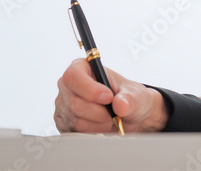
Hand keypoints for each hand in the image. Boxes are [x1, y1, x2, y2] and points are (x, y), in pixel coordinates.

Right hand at [54, 58, 168, 132]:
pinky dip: (91, 132)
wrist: (129, 116)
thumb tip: (120, 104)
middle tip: (114, 112)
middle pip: (74, 103)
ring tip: (109, 118)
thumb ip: (130, 98)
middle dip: (99, 112)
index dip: (90, 89)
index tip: (108, 97)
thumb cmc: (129, 98)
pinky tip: (100, 126)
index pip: (73, 75)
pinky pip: (73, 132)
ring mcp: (63, 106)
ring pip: (75, 121)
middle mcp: (68, 86)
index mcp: (82, 68)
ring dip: (97, 124)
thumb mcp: (137, 95)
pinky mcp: (63, 123)